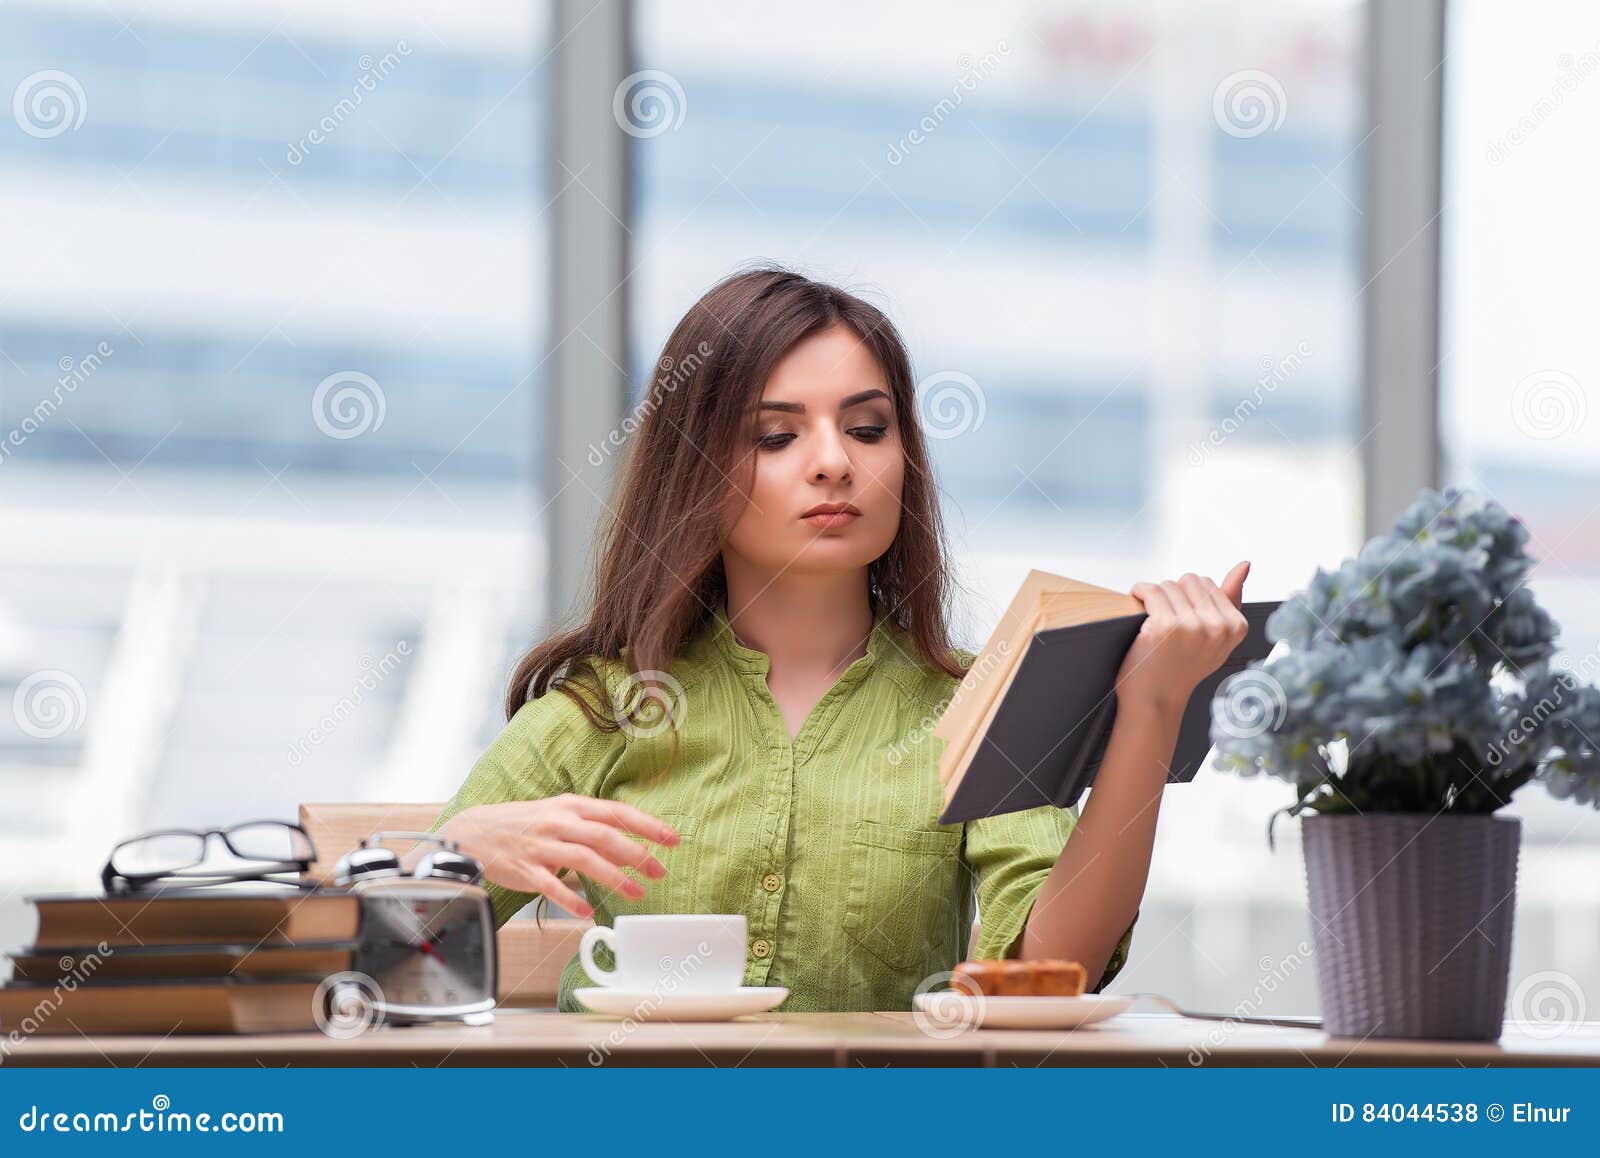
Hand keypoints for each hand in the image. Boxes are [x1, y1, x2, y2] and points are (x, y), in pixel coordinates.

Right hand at [437, 795, 679, 917]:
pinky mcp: (525, 869)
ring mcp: (541, 846)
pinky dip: (572, 899)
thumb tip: (629, 848)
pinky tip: (589, 911)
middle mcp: (559, 823)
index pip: (616, 812)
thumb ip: (593, 831)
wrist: (474, 831)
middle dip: (637, 855)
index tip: (672, 839)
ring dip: (613, 877)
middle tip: (660, 872)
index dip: (646, 825)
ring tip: (636, 893)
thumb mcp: (560, 816)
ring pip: (583, 859)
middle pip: (604, 836)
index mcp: (571, 806)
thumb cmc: (524, 823)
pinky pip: (552, 886)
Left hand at [1113, 561, 1251, 718]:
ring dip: (1155, 596)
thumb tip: (1244, 565)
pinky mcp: (1165, 626)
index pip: (1208, 584)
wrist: (1155, 699)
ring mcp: (1193, 626)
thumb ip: (1231, 600)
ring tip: (1153, 619)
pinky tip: (1138, 605)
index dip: (1188, 598)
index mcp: (1236, 627)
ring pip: (1169, 585)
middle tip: (1165, 619)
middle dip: (1173, 594)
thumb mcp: (1216, 638)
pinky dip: (1139, 592)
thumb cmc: (1182, 667)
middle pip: (1189, 581)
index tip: (1181, 620)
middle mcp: (1218, 627)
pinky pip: (1151, 590)